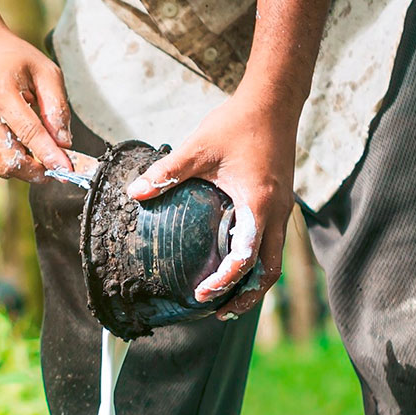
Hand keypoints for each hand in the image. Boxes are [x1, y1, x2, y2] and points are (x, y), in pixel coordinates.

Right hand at [0, 27, 71, 180]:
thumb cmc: (14, 62)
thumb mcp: (46, 72)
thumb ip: (57, 107)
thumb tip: (63, 143)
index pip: (28, 133)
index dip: (50, 155)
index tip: (66, 170)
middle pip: (9, 159)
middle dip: (36, 171)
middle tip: (54, 168)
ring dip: (22, 168)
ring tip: (34, 150)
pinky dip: (7, 163)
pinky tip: (15, 146)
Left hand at [125, 86, 299, 317]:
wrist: (274, 101)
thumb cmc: (237, 124)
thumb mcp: (197, 148)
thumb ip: (166, 173)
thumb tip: (133, 193)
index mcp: (259, 204)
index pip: (246, 258)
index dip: (225, 282)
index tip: (202, 295)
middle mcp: (277, 212)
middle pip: (270, 270)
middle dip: (247, 296)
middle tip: (219, 313)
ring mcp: (282, 208)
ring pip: (274, 258)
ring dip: (254, 282)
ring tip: (229, 300)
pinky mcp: (279, 201)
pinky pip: (271, 241)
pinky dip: (257, 260)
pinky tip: (233, 261)